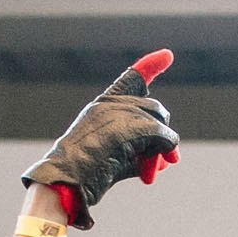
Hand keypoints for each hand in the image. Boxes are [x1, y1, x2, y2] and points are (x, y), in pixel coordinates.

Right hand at [21, 50, 181, 229]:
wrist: (67, 181)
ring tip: (150, 172)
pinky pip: (163, 136)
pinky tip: (149, 173)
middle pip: (154, 109)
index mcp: (103, 106)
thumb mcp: (115, 158)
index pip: (131, 79)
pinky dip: (164, 152)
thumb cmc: (86, 175)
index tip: (167, 55)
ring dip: (161, 148)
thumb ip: (141, 151)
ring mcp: (121, 112)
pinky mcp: (133, 126)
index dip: (150, 66)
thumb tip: (171, 158)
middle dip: (162, 137)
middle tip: (165, 163)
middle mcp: (112, 103)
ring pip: (159, 120)